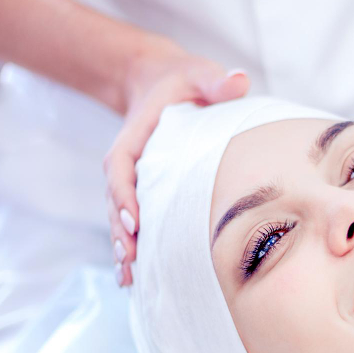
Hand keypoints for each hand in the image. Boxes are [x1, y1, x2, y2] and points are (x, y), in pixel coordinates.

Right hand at [105, 40, 249, 285]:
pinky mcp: (143, 191)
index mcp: (136, 135)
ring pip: (120, 217)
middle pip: (116, 200)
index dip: (125, 193)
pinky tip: (133, 277)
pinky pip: (132, 222)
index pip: (122, 166)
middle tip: (131, 260)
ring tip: (128, 277)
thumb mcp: (201, 75)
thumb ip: (216, 80)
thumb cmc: (187, 81)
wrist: (163, 83)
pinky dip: (131, 248)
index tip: (136, 219)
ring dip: (123, 246)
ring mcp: (134, 179)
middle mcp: (128, 161)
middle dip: (121, 231)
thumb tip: (237, 80)